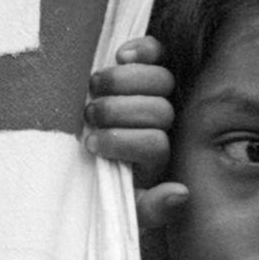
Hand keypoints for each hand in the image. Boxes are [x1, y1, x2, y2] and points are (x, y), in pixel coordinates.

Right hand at [83, 36, 186, 228]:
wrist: (79, 162)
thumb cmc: (96, 184)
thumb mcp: (121, 207)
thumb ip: (148, 209)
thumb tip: (179, 193)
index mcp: (154, 159)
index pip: (155, 145)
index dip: (124, 143)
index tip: (91, 145)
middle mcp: (161, 125)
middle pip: (159, 110)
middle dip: (118, 112)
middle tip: (89, 116)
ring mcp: (155, 94)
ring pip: (161, 79)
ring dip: (122, 82)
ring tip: (94, 90)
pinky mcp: (145, 66)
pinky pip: (157, 51)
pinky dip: (142, 50)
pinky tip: (120, 55)